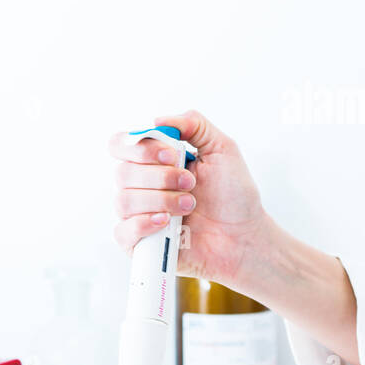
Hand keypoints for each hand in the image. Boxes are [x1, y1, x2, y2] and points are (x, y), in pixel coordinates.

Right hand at [109, 109, 269, 287]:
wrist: (244, 235)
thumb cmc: (234, 195)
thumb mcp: (222, 149)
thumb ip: (194, 125)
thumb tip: (157, 121)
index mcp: (154, 161)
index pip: (120, 144)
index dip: (140, 147)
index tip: (171, 154)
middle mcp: (142, 186)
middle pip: (123, 172)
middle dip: (161, 176)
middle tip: (191, 183)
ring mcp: (139, 214)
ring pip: (124, 200)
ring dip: (162, 200)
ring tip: (190, 205)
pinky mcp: (141, 244)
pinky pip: (122, 232)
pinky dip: (143, 224)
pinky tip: (167, 223)